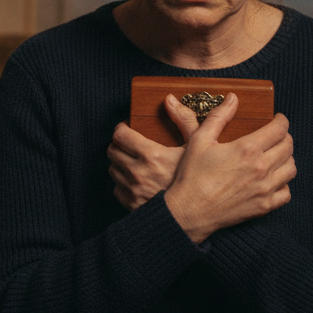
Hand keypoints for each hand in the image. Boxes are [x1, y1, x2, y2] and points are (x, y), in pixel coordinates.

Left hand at [107, 95, 201, 209]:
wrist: (198, 213)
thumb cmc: (200, 179)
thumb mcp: (197, 146)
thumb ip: (184, 120)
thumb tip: (170, 99)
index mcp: (152, 155)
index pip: (120, 135)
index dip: (121, 129)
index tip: (127, 128)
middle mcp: (138, 173)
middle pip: (112, 152)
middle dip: (119, 145)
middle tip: (130, 144)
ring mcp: (133, 191)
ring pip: (113, 171)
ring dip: (120, 164)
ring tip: (133, 162)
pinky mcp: (132, 206)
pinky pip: (117, 190)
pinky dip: (123, 184)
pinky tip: (136, 182)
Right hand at [164, 93, 295, 243]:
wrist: (189, 211)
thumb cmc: (192, 175)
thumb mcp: (200, 139)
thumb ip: (219, 116)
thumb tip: (233, 98)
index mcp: (248, 148)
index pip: (279, 129)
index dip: (282, 120)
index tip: (278, 119)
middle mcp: (261, 168)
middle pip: (288, 147)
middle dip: (285, 137)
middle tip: (276, 136)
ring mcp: (265, 188)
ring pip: (291, 168)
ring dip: (286, 159)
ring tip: (276, 156)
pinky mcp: (264, 206)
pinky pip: (286, 193)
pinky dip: (283, 184)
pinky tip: (273, 180)